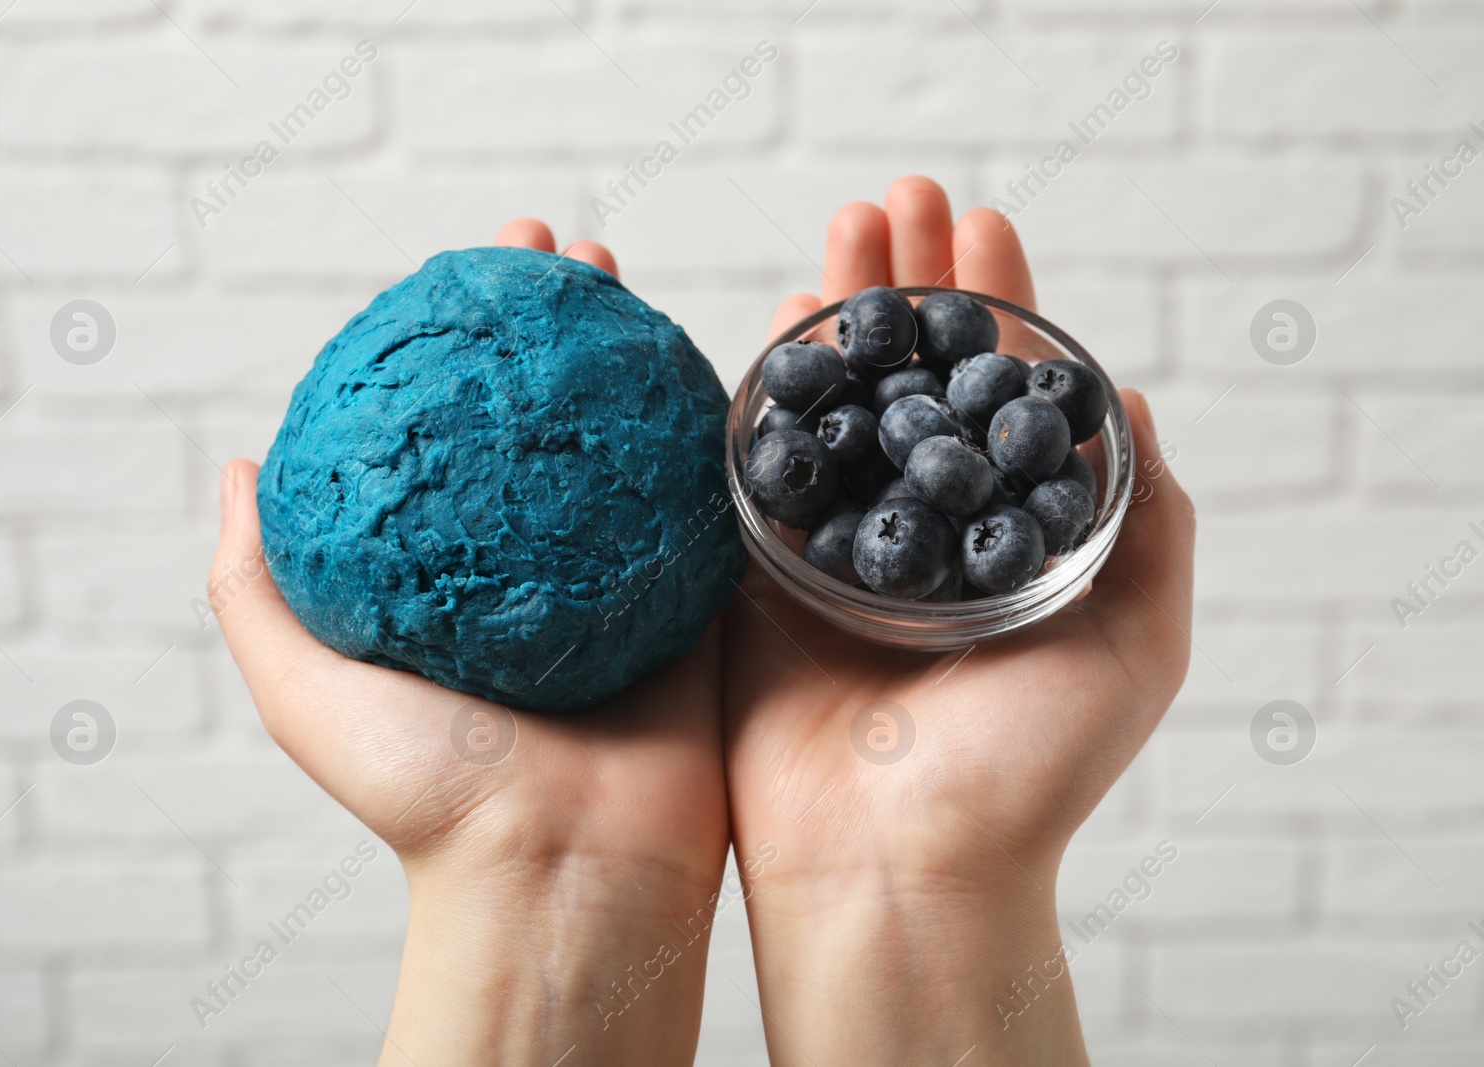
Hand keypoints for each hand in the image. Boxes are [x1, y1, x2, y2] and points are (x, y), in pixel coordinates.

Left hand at [210, 222, 728, 1066]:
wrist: (557, 870)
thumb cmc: (428, 792)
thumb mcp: (302, 685)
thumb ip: (255, 584)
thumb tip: (236, 469)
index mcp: (459, 576)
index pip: (457, 431)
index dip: (458, 345)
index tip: (462, 278)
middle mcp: (541, 566)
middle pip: (550, 415)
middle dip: (554, 324)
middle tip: (553, 254)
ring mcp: (624, 577)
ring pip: (631, 437)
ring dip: (630, 350)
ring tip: (621, 276)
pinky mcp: (697, 599)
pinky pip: (705, 498)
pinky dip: (703, 426)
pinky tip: (698, 357)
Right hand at [721, 177, 1195, 1064]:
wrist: (896, 865)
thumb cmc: (1026, 770)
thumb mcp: (1138, 640)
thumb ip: (1147, 516)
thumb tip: (1125, 393)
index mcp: (1015, 538)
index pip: (1007, 393)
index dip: (999, 301)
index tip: (985, 223)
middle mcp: (929, 531)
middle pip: (919, 377)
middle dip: (911, 281)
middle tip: (901, 197)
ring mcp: (842, 549)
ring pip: (844, 402)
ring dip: (840, 311)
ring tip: (843, 232)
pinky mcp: (762, 575)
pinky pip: (766, 463)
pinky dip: (774, 388)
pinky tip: (783, 318)